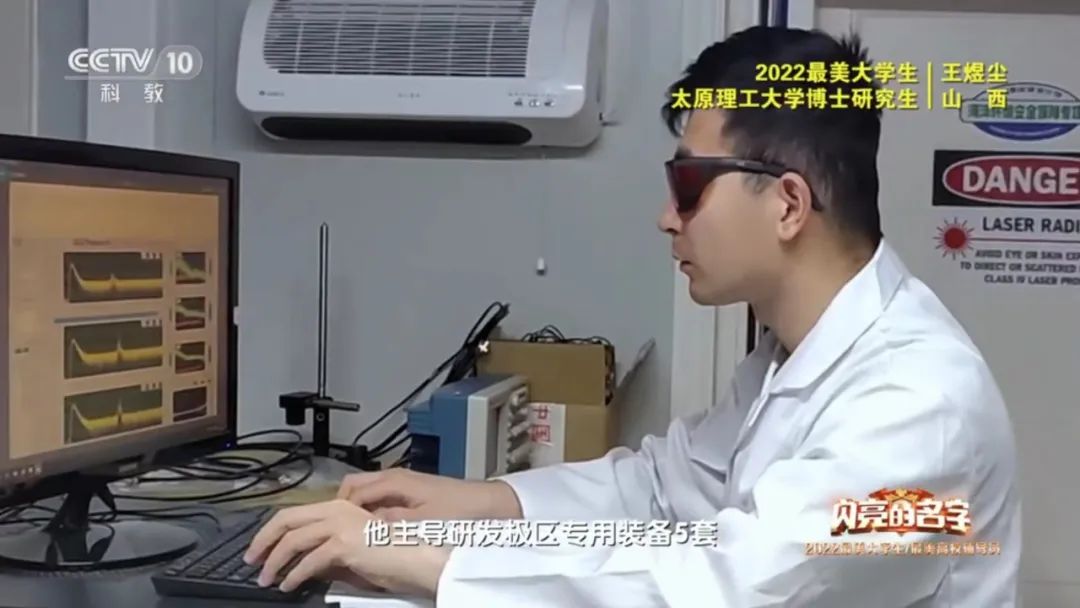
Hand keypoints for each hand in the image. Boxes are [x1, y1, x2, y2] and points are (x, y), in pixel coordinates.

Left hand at [242, 499, 451, 597]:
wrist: (419, 557)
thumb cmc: (395, 554)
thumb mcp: (356, 549)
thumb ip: (330, 551)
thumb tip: (305, 565)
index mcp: (340, 506)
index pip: (295, 513)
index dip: (272, 530)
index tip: (260, 548)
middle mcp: (336, 509)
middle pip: (286, 520)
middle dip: (263, 541)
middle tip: (251, 560)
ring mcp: (340, 524)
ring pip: (292, 539)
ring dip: (274, 561)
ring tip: (266, 578)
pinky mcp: (343, 544)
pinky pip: (308, 561)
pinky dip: (294, 575)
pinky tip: (288, 586)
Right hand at [337, 468, 522, 520]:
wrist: (491, 505)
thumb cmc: (460, 511)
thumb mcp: (420, 522)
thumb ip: (388, 522)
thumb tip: (361, 525)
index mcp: (393, 481)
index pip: (350, 493)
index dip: (336, 512)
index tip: (328, 530)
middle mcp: (395, 477)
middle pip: (354, 487)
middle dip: (341, 508)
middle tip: (337, 532)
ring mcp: (403, 483)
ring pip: (367, 492)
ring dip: (357, 510)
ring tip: (354, 532)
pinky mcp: (412, 492)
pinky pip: (380, 498)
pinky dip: (372, 511)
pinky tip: (376, 529)